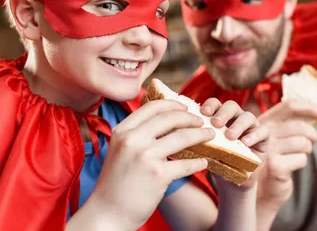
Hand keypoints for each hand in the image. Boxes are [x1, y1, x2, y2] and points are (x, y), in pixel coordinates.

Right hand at [86, 100, 213, 230]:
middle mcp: (132, 140)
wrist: (107, 213)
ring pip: (182, 137)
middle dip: (190, 118)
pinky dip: (198, 163)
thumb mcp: (120, 150)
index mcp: (122, 131)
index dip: (172, 104)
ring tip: (209, 136)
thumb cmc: (116, 183)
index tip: (185, 107)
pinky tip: (204, 162)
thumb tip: (166, 121)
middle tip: (202, 121)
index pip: (152, 107)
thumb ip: (137, 135)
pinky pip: (186, 164)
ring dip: (200, 135)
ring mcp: (145, 157)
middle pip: (170, 119)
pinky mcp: (158, 175)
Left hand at [200, 98, 268, 189]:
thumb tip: (188, 137)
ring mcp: (251, 126)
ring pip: (248, 116)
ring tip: (230, 136)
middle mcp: (236, 117)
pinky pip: (263, 131)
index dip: (210, 105)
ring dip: (238, 125)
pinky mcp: (263, 137)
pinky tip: (245, 143)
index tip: (203, 113)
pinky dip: (254, 135)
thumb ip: (201, 141)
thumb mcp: (207, 150)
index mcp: (220, 116)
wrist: (233, 179)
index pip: (216, 104)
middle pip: (232, 106)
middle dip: (223, 113)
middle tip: (216, 124)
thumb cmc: (217, 161)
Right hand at [255, 100, 316, 209]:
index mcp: (264, 121)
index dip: (309, 107)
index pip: (289, 106)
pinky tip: (292, 166)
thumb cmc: (272, 158)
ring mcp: (267, 149)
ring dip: (307, 149)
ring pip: (302, 143)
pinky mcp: (274, 166)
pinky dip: (301, 162)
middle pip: (299, 126)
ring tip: (300, 153)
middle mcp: (263, 132)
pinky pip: (301, 159)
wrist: (260, 188)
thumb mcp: (275, 136)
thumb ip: (288, 123)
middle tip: (312, 142)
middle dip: (312, 135)